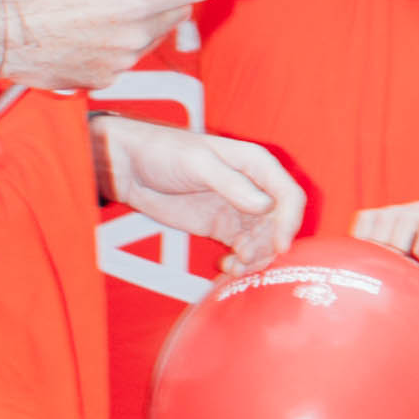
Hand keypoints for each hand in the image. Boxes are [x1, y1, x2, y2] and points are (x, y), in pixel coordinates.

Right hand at [0, 0, 208, 95]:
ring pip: (156, 34)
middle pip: (181, 10)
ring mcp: (123, 59)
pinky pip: (129, 55)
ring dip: (147, 17)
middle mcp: (135, 32)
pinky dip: (122, 40)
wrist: (0, 31)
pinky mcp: (107, 77)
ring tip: (116, 2)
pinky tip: (97, 27)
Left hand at [101, 123, 302, 268]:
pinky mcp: (220, 227)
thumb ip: (233, 184)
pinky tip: (226, 266)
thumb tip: (265, 206)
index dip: (289, 221)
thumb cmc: (164, 151)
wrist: (129, 167)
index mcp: (256, 165)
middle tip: (246, 258)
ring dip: (255, 257)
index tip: (279, 245)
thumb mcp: (200, 164)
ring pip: (263, 240)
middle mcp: (253, 188)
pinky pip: (242, 249)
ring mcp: (238, 210)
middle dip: (268, 245)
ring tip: (234, 266)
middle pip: (279, 223)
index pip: (289, 196)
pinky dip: (240, 262)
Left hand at [353, 199, 418, 303]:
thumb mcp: (411, 272)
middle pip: (382, 218)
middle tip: (391, 272)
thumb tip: (355, 285)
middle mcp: (416, 212)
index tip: (369, 266)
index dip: (362, 241)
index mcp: (400, 219)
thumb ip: (388, 268)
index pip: (367, 219)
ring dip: (402, 250)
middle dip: (382, 248)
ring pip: (404, 222)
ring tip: (409, 271)